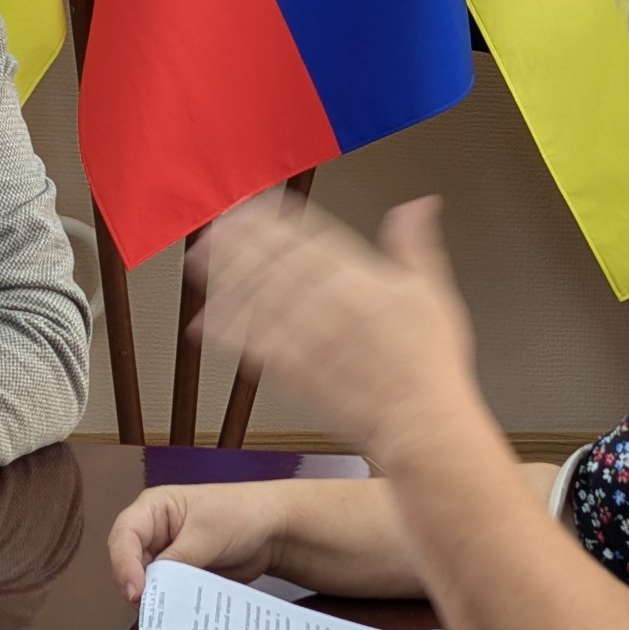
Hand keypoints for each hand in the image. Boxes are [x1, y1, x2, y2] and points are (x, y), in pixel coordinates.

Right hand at [105, 482, 282, 603]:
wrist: (273, 530)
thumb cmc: (241, 515)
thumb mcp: (205, 535)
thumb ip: (176, 561)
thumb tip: (153, 589)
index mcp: (153, 508)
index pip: (124, 536)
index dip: (124, 565)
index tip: (136, 592)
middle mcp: (154, 532)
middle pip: (129, 563)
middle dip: (138, 587)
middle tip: (150, 610)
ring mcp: (166, 556)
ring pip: (146, 583)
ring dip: (155, 599)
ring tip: (166, 616)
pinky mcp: (180, 576)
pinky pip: (167, 593)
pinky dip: (171, 605)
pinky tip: (179, 616)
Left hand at [195, 194, 479, 464]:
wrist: (421, 422)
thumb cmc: (429, 366)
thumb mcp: (430, 292)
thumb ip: (412, 245)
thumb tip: (416, 207)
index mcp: (361, 277)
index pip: (306, 235)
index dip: (271, 220)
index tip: (249, 210)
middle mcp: (328, 301)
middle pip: (271, 261)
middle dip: (236, 243)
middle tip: (210, 231)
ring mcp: (308, 335)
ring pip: (255, 297)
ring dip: (222, 279)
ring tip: (197, 266)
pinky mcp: (294, 370)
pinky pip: (250, 343)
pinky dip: (226, 330)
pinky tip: (205, 324)